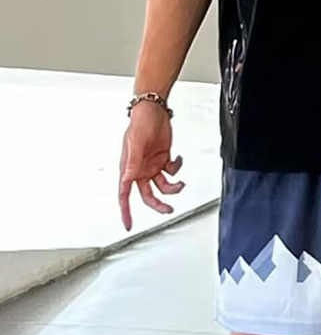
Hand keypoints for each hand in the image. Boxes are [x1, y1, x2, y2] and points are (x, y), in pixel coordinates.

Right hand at [118, 101, 185, 230]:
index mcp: (129, 169)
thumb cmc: (140, 123)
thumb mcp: (135, 143)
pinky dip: (177, 168)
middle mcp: (140, 170)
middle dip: (158, 204)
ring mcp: (152, 165)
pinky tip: (177, 159)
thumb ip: (132, 163)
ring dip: (173, 187)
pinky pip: (171, 171)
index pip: (125, 194)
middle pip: (148, 195)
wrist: (154, 110)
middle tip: (169, 209)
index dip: (126, 211)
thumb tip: (127, 179)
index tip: (128, 224)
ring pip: (162, 186)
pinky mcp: (163, 159)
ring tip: (181, 183)